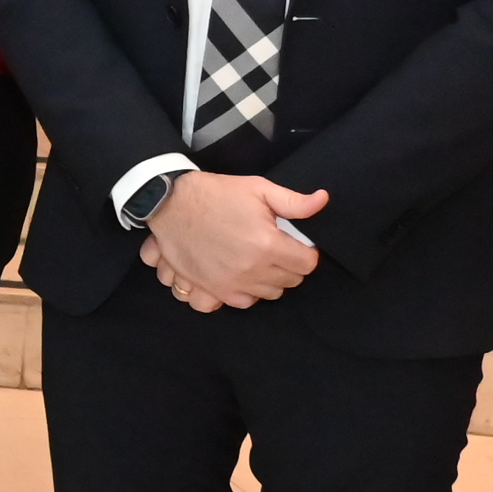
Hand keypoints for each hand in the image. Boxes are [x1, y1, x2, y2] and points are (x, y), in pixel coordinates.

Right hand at [143, 170, 326, 310]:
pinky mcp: (213, 289)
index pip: (307, 264)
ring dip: (270, 280)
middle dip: (289, 266)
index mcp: (268, 245)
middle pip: (290, 281)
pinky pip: (242, 303)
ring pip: (269, 294)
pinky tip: (242, 277)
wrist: (171, 204)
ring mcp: (231, 283)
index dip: (305, 252)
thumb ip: (294, 201)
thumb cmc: (215, 194)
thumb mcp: (258, 189)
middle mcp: (252, 269)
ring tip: (259, 262)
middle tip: (276, 250)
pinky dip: (246, 293)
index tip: (295, 244)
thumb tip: (322, 200)